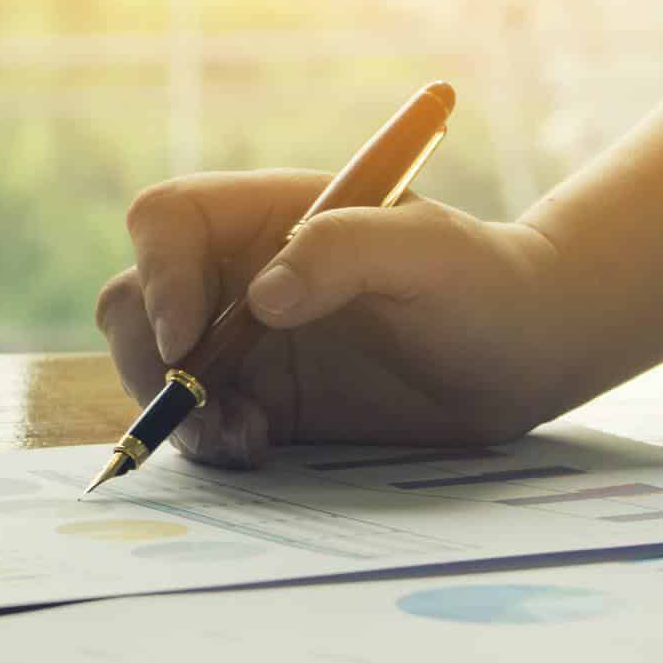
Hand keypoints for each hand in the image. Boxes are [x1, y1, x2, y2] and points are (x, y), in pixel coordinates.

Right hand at [93, 170, 569, 464]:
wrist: (525, 355)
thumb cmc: (485, 283)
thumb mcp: (431, 254)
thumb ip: (349, 250)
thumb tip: (264, 295)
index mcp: (269, 214)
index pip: (167, 220)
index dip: (158, 272)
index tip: (188, 338)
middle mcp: (242, 273)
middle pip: (137, 301)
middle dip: (148, 359)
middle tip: (201, 409)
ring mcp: (248, 341)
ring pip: (156, 370)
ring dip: (178, 410)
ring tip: (246, 437)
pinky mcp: (265, 402)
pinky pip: (201, 423)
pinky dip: (210, 442)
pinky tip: (259, 449)